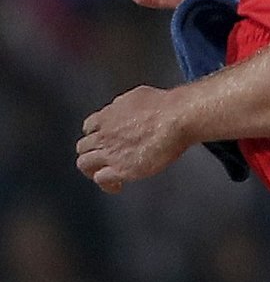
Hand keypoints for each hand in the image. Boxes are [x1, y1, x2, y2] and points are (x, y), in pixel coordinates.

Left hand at [77, 88, 193, 191]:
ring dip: (94, 170)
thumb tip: (122, 107)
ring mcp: (110, 152)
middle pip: (83, 147)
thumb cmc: (164, 107)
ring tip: (107, 176)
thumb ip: (123, 104)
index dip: (95, 135)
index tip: (104, 140)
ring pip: (84, 164)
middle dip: (92, 154)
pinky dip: (106, 184)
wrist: (175, 119)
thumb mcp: (137, 96)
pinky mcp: (120, 168)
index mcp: (107, 116)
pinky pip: (101, 179)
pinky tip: (118, 186)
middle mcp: (104, 134)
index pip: (89, 128)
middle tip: (104, 160)